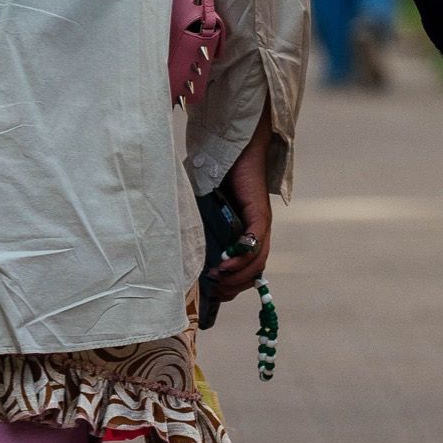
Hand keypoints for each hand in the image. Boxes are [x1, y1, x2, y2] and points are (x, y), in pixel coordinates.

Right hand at [212, 99, 272, 301]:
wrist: (232, 148)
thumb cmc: (216, 175)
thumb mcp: (205, 208)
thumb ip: (201, 226)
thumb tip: (181, 247)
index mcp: (247, 233)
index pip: (248, 269)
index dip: (234, 285)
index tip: (215, 294)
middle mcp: (258, 231)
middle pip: (254, 271)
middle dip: (234, 286)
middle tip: (213, 291)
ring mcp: (261, 224)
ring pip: (257, 261)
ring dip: (236, 276)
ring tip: (216, 280)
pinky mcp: (259, 213)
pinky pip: (254, 243)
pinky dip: (241, 257)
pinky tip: (225, 265)